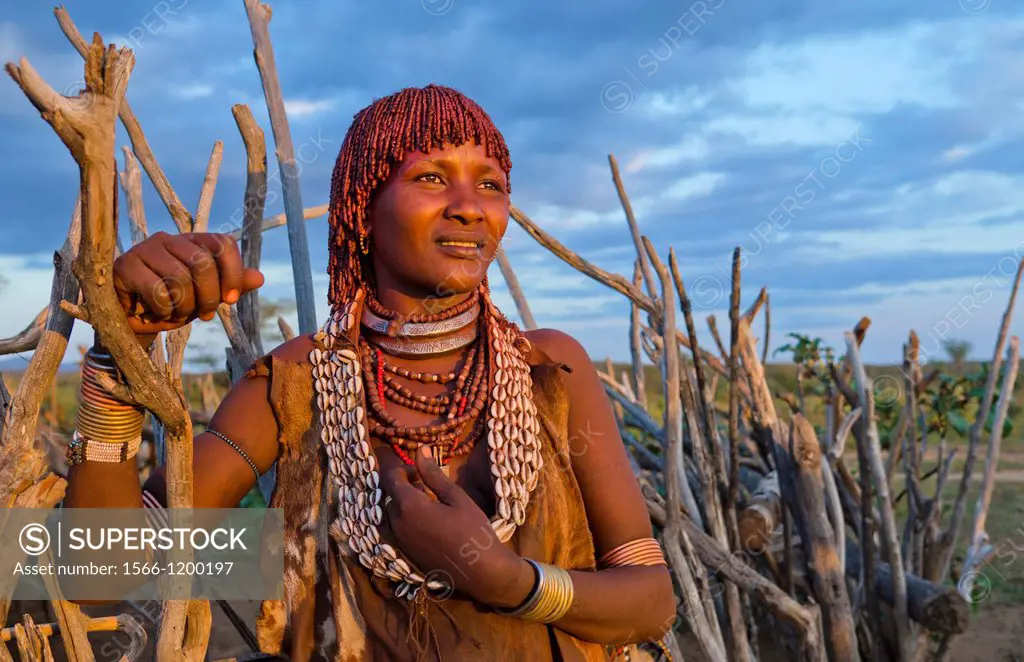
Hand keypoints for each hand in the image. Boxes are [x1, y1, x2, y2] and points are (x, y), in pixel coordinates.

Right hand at [112, 231, 263, 337]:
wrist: (130, 320)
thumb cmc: (171, 304)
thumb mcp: (205, 298)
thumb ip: (231, 287)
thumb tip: (260, 278)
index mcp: (192, 242)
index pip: (223, 244)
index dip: (233, 273)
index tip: (231, 299)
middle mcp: (169, 239)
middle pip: (203, 262)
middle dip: (210, 296)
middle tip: (206, 314)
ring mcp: (145, 249)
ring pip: (179, 278)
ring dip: (185, 307)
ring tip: (179, 315)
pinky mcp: (125, 266)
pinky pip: (157, 290)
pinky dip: (165, 310)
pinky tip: (159, 313)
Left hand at [378, 446, 533, 607]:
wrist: (480, 571)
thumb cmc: (472, 529)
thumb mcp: (455, 497)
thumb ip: (433, 474)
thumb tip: (420, 450)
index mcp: (408, 506)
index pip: (390, 478)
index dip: (403, 470)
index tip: (420, 472)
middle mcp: (397, 524)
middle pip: (389, 496)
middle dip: (404, 487)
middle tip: (428, 488)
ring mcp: (399, 542)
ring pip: (392, 514)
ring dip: (405, 505)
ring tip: (430, 506)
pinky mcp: (405, 554)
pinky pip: (398, 530)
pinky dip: (407, 521)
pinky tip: (430, 525)